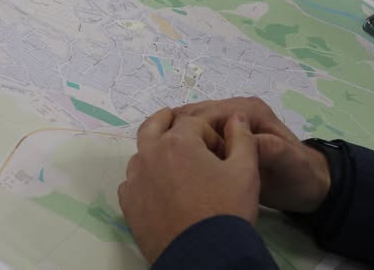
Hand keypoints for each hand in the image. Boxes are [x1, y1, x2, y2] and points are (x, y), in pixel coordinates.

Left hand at [118, 108, 259, 263]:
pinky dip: (144, 178)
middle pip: (153, 126)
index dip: (210, 133)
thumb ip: (241, 138)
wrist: (205, 256)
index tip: (221, 150)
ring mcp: (135, 178)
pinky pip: (133, 181)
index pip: (192, 123)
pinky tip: (157, 186)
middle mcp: (149, 154)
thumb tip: (236, 117)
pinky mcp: (128, 202)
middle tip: (173, 118)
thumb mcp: (245, 171)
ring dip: (154, 151)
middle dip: (166, 120)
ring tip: (169, 159)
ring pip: (141, 154)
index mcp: (177, 142)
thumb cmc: (227, 210)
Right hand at [175, 97, 330, 213]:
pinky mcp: (220, 136)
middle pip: (196, 115)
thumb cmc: (298, 175)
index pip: (210, 113)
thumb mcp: (289, 163)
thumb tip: (247, 142)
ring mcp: (226, 123)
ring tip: (164, 159)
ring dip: (177, 137)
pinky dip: (181, 144)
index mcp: (250, 111)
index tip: (182, 155)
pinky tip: (171, 161)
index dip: (194, 131)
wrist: (306, 188)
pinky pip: (194, 135)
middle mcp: (235, 111)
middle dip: (179, 132)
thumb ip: (270, 149)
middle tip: (166, 158)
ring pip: (190, 123)